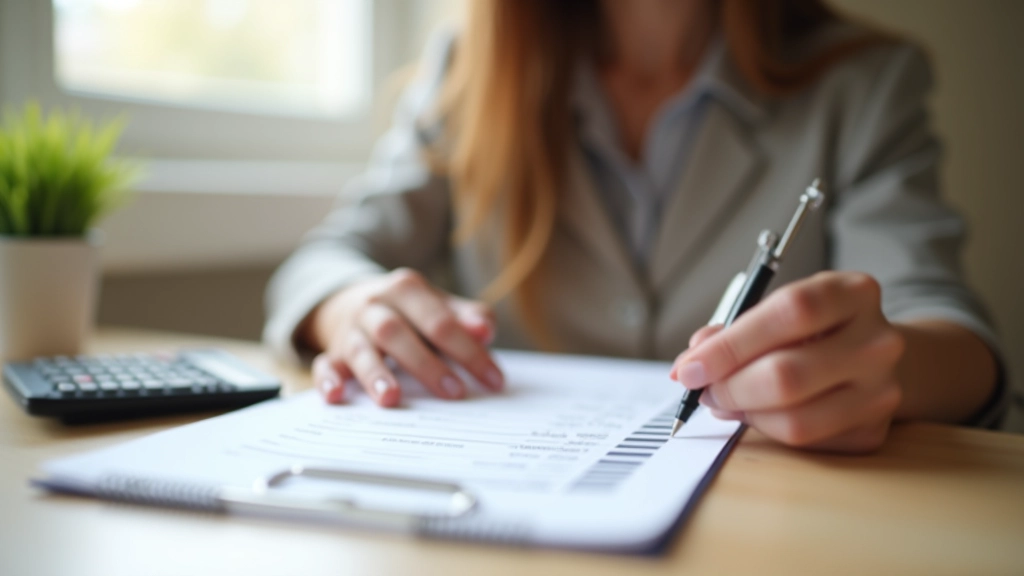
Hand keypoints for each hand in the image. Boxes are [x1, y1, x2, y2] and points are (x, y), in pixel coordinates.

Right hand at [306, 268, 503, 406]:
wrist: (349, 300)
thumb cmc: (408, 311)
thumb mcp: (437, 305)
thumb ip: (466, 316)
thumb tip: (486, 331)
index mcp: (406, 288)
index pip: (441, 321)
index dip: (469, 351)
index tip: (494, 380)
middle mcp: (375, 306)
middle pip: (397, 332)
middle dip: (427, 364)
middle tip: (455, 393)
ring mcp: (351, 330)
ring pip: (361, 350)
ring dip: (375, 374)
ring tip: (391, 399)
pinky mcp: (332, 352)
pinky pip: (324, 366)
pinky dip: (327, 381)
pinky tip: (335, 397)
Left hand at [670, 271, 905, 452]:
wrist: (872, 357)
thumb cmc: (812, 330)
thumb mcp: (778, 310)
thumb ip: (733, 330)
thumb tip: (690, 364)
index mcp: (854, 293)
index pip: (791, 313)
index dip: (732, 344)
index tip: (690, 366)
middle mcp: (878, 342)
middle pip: (788, 375)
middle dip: (729, 387)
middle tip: (702, 389)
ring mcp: (882, 390)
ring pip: (794, 419)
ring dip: (744, 413)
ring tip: (725, 400)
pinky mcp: (873, 431)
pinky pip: (804, 441)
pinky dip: (766, 429)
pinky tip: (758, 412)